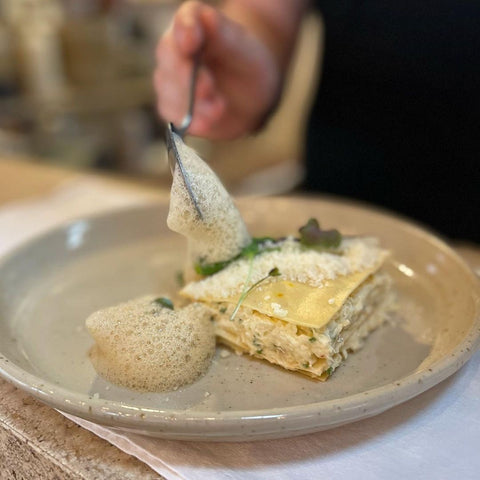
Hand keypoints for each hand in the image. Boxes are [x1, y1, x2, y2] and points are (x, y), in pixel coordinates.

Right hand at [154, 1, 281, 139]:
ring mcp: (170, 80)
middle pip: (169, 57)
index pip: (184, 20)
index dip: (185, 30)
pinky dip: (188, 120)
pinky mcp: (173, 107)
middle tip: (209, 88)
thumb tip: (206, 18)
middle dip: (187, 75)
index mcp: (194, 26)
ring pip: (167, 88)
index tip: (190, 43)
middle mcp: (175, 51)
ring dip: (191, 102)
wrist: (252, 98)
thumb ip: (224, 33)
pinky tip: (205, 124)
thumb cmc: (248, 66)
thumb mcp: (244, 49)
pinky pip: (171, 114)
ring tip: (218, 109)